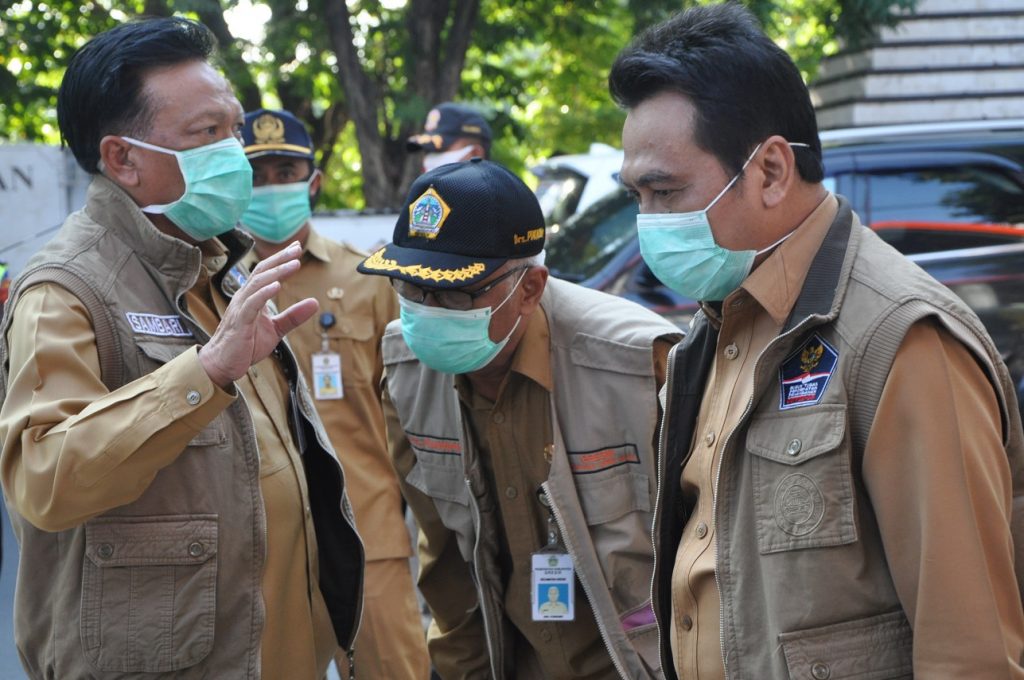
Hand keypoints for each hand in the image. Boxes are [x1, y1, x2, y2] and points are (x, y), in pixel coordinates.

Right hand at [198, 242, 318, 387]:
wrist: (222, 365)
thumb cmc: (246, 346)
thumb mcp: (276, 330)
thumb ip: (294, 316)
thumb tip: (315, 302)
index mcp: (252, 297)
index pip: (266, 272)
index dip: (281, 259)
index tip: (296, 248)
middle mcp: (244, 298)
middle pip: (262, 271)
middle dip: (280, 259)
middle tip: (297, 249)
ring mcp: (240, 308)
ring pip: (258, 284)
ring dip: (277, 272)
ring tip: (294, 263)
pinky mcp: (239, 322)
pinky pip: (252, 304)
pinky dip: (265, 293)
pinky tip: (277, 285)